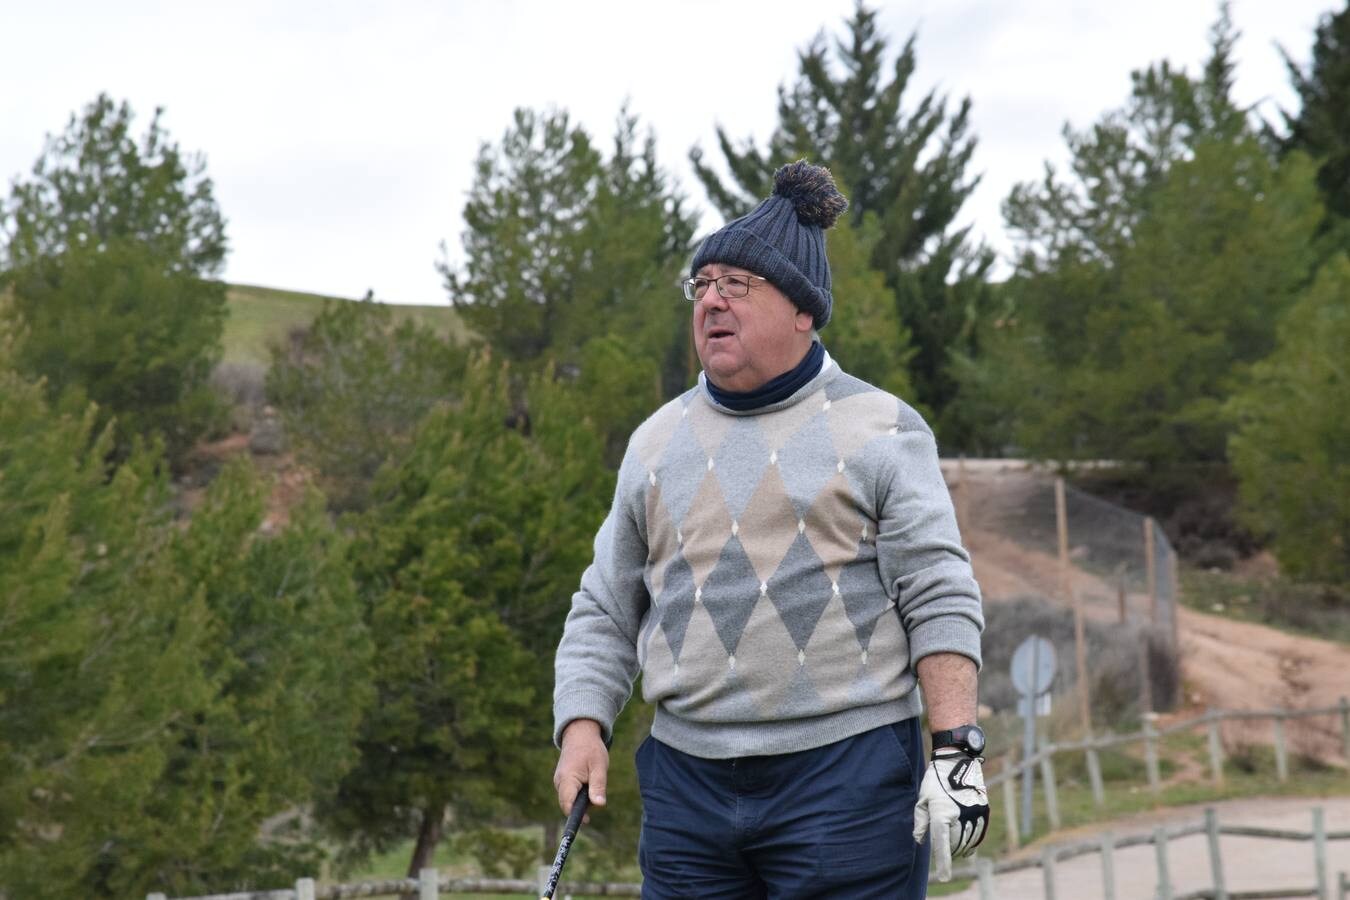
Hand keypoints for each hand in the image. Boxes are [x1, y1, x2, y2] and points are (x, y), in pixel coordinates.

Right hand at [553, 719, 607, 821]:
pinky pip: (570, 793)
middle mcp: (559, 782)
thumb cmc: (591, 749)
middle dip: (583, 806)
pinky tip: (587, 781)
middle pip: (569, 804)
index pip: (567, 804)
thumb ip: (598, 786)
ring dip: (582, 798)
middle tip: (596, 794)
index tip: (587, 821)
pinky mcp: (562, 781)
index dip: (576, 815)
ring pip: (570, 799)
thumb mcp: (599, 767)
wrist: (580, 734)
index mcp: (567, 779)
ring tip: (593, 781)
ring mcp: (559, 781)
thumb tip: (599, 805)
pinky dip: (580, 792)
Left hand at [913, 749, 989, 880]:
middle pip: (954, 845)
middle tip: (942, 848)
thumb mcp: (923, 799)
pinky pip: (978, 835)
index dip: (943, 863)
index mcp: (941, 814)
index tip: (943, 877)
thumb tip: (920, 841)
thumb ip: (921, 822)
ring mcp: (974, 814)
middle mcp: (959, 816)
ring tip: (953, 844)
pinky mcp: (983, 812)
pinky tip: (967, 847)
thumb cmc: (936, 779)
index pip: (942, 845)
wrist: (958, 761)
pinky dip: (972, 843)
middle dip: (948, 851)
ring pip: (967, 842)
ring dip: (960, 848)